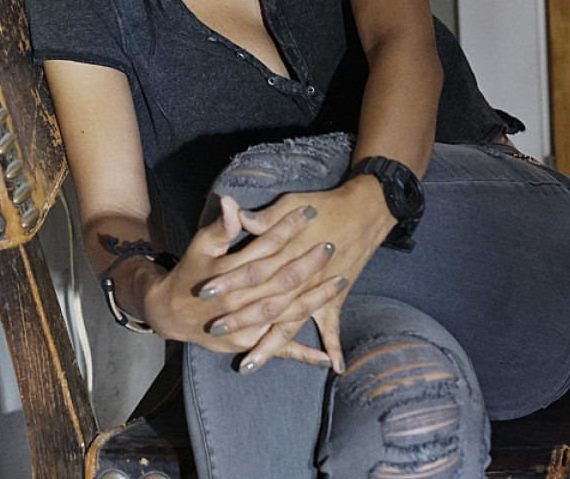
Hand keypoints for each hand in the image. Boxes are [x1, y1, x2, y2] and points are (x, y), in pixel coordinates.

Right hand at [141, 195, 339, 366]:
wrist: (171, 312)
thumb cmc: (190, 272)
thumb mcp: (201, 245)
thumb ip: (221, 227)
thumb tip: (231, 202)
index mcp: (230, 272)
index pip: (265, 246)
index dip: (287, 228)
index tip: (309, 212)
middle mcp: (240, 300)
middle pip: (281, 279)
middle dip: (308, 262)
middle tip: (331, 244)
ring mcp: (245, 325)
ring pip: (286, 312)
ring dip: (315, 299)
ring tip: (341, 282)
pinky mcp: (247, 342)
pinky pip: (278, 348)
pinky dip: (302, 353)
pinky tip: (327, 358)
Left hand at [197, 176, 395, 372]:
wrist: (365, 209)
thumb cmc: (325, 205)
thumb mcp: (290, 203)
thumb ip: (265, 217)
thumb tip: (238, 215)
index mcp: (287, 251)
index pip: (250, 269)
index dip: (228, 280)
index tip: (204, 292)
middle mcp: (301, 276)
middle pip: (266, 301)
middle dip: (240, 318)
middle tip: (215, 330)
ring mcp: (319, 290)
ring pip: (289, 322)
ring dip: (270, 343)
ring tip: (249, 363)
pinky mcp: (335, 295)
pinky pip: (331, 325)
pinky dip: (332, 346)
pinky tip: (332, 367)